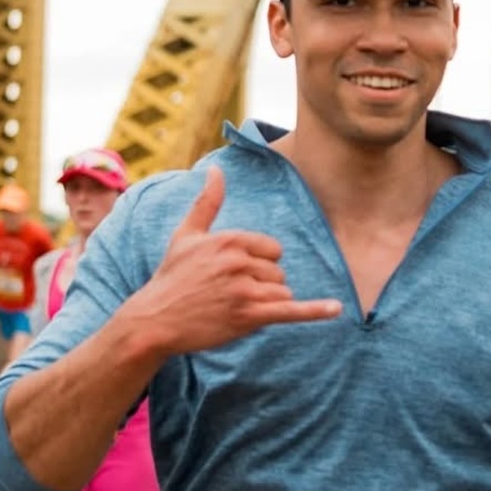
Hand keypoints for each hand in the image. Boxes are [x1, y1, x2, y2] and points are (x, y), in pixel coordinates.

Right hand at [127, 166, 342, 356]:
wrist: (154, 320)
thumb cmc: (171, 276)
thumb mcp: (186, 234)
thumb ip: (208, 202)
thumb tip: (216, 170)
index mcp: (230, 239)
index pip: (273, 249)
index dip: (259, 263)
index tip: (234, 273)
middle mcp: (240, 262)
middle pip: (278, 272)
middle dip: (260, 284)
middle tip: (227, 293)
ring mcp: (245, 290)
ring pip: (281, 292)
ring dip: (265, 303)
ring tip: (232, 308)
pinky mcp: (248, 316)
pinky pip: (290, 310)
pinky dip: (315, 311)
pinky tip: (336, 308)